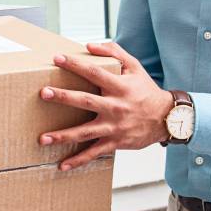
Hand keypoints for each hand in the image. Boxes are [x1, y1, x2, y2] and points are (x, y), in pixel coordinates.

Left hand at [38, 42, 173, 170]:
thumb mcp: (134, 67)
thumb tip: (89, 45)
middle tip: (44, 94)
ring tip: (43, 138)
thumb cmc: (146, 90)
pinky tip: (61, 165)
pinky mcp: (115, 142)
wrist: (167, 118)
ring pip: (86, 132)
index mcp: (119, 86)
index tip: (57, 58)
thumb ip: (114, 52)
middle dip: (64, 97)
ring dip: (63, 136)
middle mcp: (115, 107)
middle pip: (86, 101)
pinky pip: (94, 153)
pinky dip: (78, 160)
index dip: (76, 65)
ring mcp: (114, 127)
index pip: (94, 73)